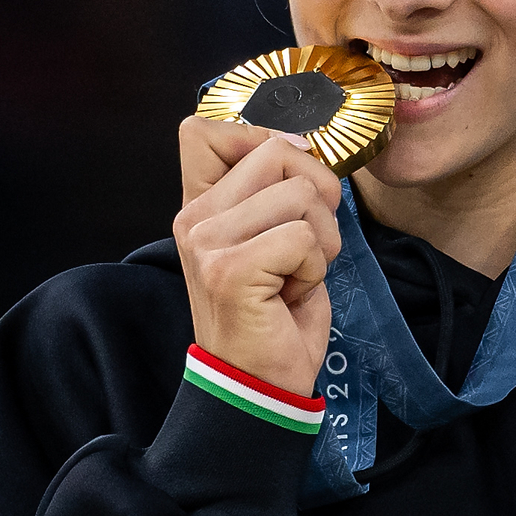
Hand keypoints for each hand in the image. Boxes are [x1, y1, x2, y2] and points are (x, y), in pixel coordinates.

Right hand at [173, 117, 340, 402]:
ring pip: (300, 193)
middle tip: (305, 247)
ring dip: (321, 239)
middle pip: (277, 150)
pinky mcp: (230, 270)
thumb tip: (301, 139)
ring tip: (296, 276)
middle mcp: (194, 217)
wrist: (260, 386)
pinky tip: (292, 295)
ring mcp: (207, 242)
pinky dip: (315, 268)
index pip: (205, 129)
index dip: (263, 140)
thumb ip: (275, 188)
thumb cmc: (276, 315)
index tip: (285, 187)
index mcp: (199, 205)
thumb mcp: (272, 238)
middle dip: (317, 196)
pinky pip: (303, 238)